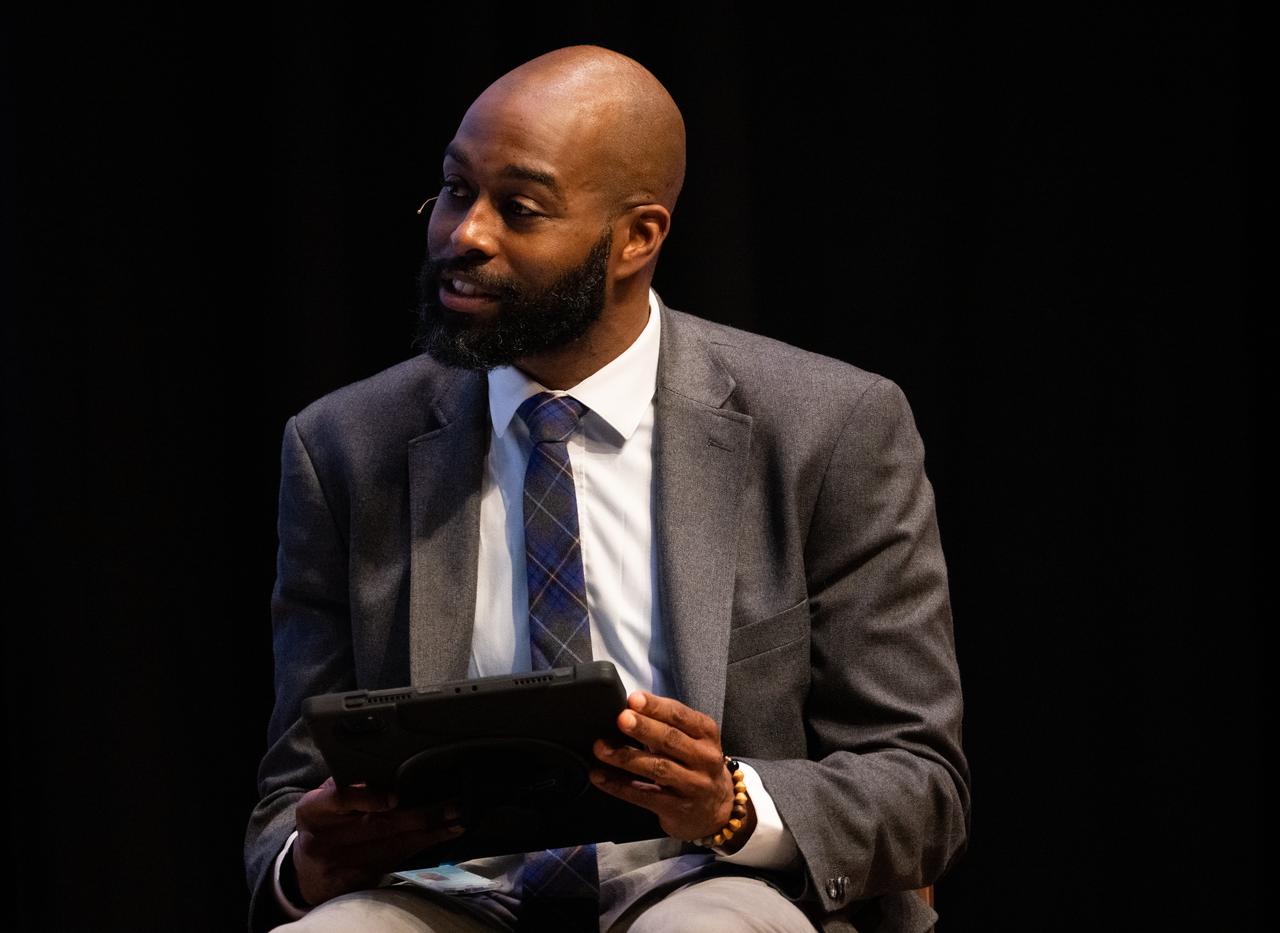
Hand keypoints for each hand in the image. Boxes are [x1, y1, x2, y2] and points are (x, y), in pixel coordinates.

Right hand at [291, 778, 464, 905]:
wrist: (305, 868)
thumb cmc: (326, 820)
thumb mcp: (326, 798)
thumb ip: (351, 784)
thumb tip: (393, 768)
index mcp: (313, 809)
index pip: (341, 799)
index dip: (370, 798)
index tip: (396, 796)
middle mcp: (320, 838)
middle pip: (376, 827)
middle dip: (419, 816)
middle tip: (452, 807)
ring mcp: (335, 865)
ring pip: (389, 848)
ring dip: (427, 836)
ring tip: (455, 824)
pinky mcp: (349, 884)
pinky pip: (389, 865)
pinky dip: (416, 851)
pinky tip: (437, 841)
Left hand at [591, 691, 754, 848]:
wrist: (719, 809)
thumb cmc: (698, 765)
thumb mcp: (696, 739)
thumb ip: (669, 724)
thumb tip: (630, 707)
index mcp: (707, 734)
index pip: (681, 716)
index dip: (657, 707)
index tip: (634, 699)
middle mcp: (704, 759)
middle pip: (671, 740)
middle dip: (643, 728)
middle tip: (620, 718)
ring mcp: (692, 785)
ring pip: (657, 768)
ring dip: (626, 756)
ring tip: (601, 748)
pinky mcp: (677, 808)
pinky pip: (644, 795)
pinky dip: (619, 785)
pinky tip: (600, 776)